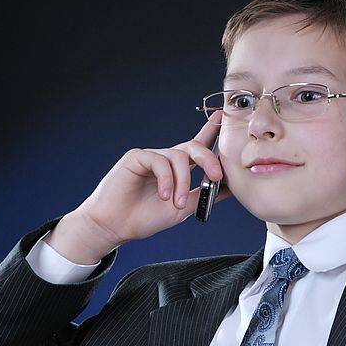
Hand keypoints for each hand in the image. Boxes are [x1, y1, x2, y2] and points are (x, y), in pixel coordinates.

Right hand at [48, 111, 231, 262]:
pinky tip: (164, 195)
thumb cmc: (144, 218)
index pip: (197, 146)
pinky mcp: (136, 157)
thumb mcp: (183, 208)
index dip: (211, 131)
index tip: (224, 118)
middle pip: (193, 146)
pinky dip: (166, 180)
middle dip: (209, 159)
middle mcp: (165, 160)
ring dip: (183, 182)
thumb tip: (229, 187)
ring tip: (177, 203)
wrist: (115, 227)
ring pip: (178, 157)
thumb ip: (204, 194)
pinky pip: (159, 161)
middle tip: (216, 176)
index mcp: (177, 169)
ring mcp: (150, 157)